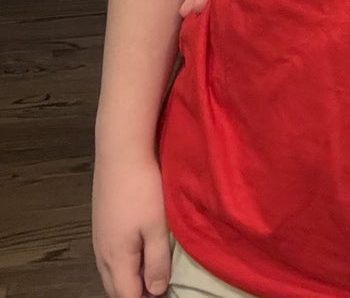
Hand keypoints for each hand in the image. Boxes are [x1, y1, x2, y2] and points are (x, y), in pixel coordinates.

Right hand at [92, 152, 170, 297]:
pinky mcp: (100, 222)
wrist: (120, 153)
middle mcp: (102, 253)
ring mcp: (98, 237)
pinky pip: (108, 256)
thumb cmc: (143, 189)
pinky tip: (135, 252)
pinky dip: (121, 264)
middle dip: (133, 293)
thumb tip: (155, 291)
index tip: (164, 294)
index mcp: (117, 259)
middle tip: (156, 288)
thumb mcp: (157, 227)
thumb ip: (157, 262)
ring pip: (110, 272)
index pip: (127, 295)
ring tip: (147, 275)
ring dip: (126, 279)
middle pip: (115, 287)